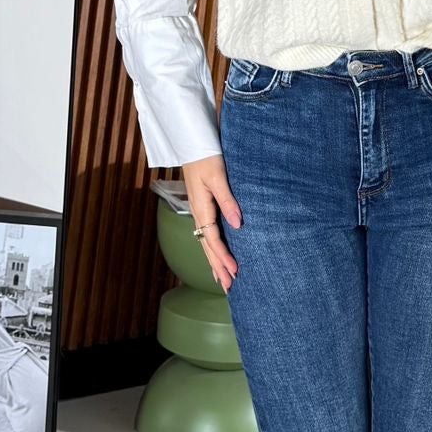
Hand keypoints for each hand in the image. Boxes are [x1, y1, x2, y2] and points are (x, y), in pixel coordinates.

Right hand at [183, 153, 241, 292]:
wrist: (193, 144)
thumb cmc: (206, 157)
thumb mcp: (218, 177)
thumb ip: (228, 200)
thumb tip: (238, 224)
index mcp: (201, 208)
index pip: (213, 239)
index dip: (224, 257)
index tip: (235, 271)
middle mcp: (198, 214)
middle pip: (207, 247)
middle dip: (218, 268)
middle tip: (229, 288)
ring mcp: (199, 212)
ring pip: (206, 243)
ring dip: (215, 262)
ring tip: (223, 281)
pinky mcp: (202, 207)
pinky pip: (206, 234)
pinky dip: (212, 249)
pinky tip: (216, 257)